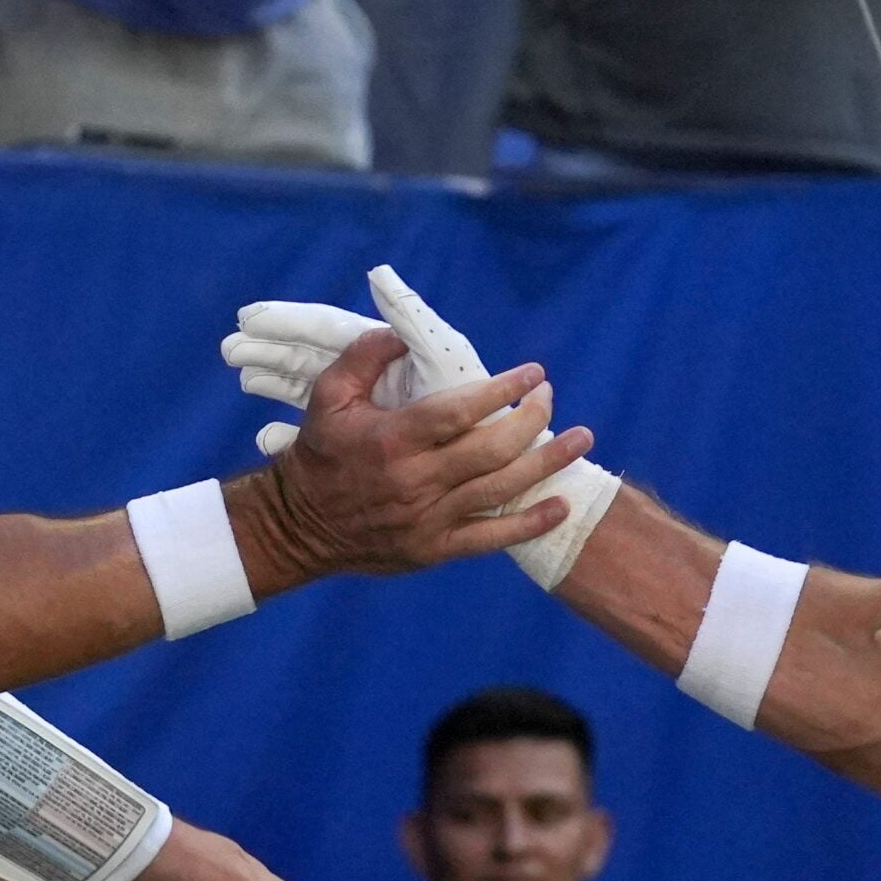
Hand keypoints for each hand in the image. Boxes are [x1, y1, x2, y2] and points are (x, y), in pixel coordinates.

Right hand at [238, 330, 591, 579]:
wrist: (299, 526)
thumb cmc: (320, 454)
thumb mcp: (328, 397)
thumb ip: (364, 357)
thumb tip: (402, 332)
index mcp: (392, 439)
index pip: (459, 410)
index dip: (501, 389)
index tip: (532, 372)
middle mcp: (416, 480)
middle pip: (492, 448)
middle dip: (531, 418)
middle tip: (549, 397)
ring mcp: (429, 518)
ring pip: (501, 489)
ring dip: (547, 463)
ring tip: (580, 440)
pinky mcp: (435, 548)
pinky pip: (492, 537)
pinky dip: (530, 522)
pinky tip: (560, 504)